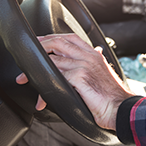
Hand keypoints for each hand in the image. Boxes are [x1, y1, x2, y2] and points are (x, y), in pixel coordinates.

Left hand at [16, 34, 133, 129]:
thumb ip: (96, 62)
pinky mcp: (80, 78)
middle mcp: (89, 56)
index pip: (71, 37)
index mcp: (94, 54)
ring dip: (34, 70)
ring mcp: (84, 65)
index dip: (52, 38)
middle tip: (26, 56)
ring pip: (53, 60)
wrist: (121, 107)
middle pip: (59, 42)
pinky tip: (40, 98)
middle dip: (40, 47)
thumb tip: (96, 52)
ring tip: (24, 79)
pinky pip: (56, 76)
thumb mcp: (104, 73)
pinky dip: (44, 88)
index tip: (40, 43)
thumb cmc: (112, 95)